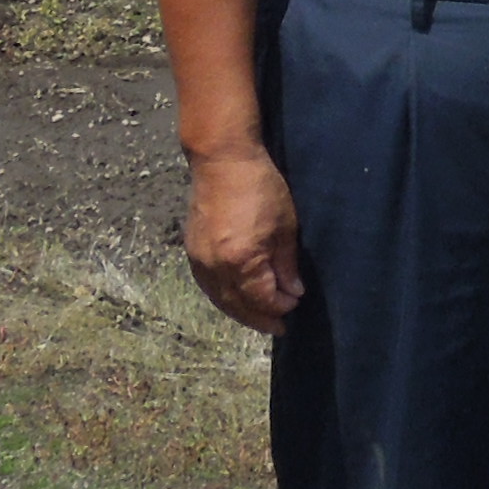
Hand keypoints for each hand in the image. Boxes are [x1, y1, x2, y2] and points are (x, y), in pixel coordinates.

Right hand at [182, 143, 306, 331]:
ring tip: (260, 319)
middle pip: (239, 306)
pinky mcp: (192, 252)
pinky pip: (208, 287)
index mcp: (241, 260)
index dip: (280, 306)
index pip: (263, 299)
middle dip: (261, 319)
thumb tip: (292, 293)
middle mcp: (216, 266)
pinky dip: (224, 298)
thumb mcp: (285, 226)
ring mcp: (200, 260)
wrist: (222, 160)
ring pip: (220, 300)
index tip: (295, 304)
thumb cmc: (260, 187)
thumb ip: (286, 265)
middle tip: (279, 328)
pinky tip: (236, 300)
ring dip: (241, 313)